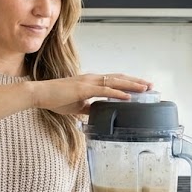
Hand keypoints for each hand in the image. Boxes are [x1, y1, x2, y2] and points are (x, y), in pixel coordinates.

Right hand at [30, 74, 150, 115]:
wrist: (40, 94)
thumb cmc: (55, 98)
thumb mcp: (76, 106)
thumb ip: (87, 108)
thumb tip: (96, 113)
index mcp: (90, 82)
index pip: (113, 80)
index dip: (128, 82)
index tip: (141, 87)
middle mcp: (92, 79)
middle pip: (119, 77)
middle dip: (136, 81)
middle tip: (151, 85)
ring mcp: (88, 82)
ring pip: (115, 81)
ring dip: (131, 85)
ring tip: (145, 88)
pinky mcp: (84, 88)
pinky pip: (104, 90)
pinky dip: (117, 93)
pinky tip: (128, 96)